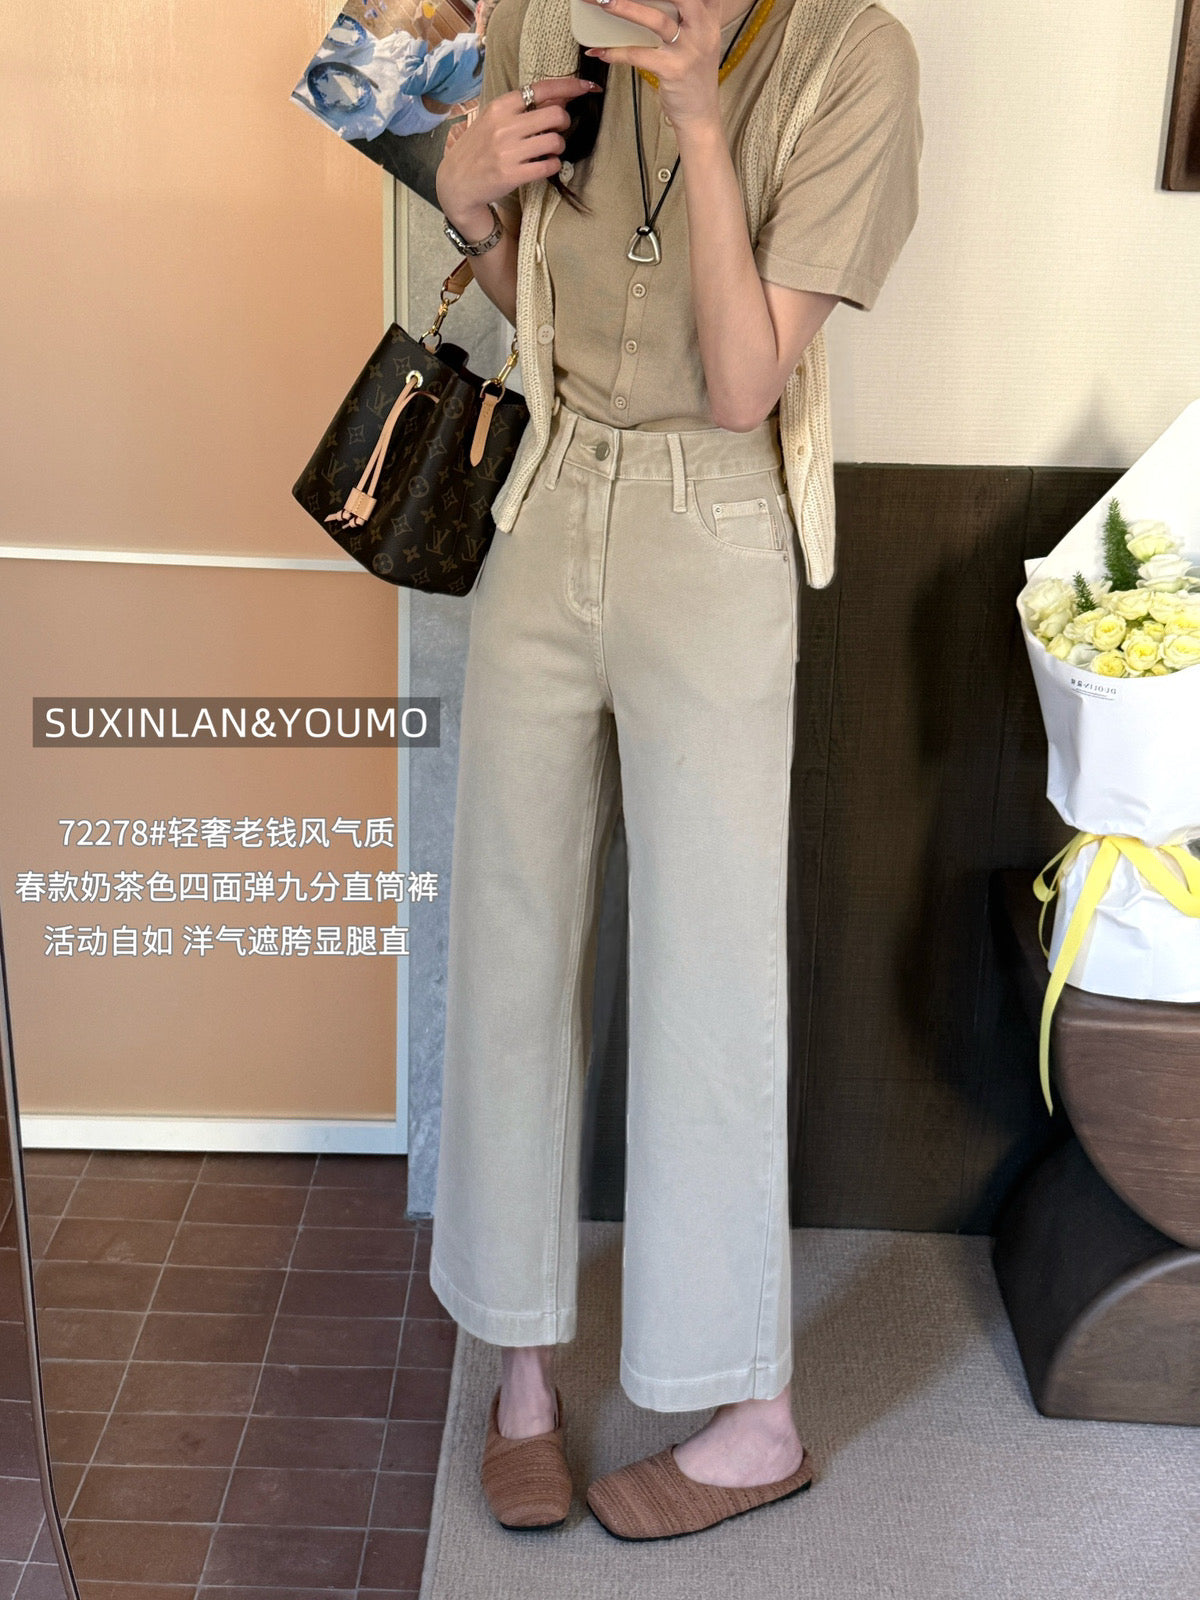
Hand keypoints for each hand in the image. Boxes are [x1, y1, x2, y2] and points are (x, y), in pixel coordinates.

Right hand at [435, 75, 601, 232]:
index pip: (542, 89)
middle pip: (556, 114)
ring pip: (555, 141)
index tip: (587, 87)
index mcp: (500, 106)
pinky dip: (553, 165)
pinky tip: (545, 164)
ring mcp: (508, 151)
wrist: (456, 182)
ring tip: (548, 151)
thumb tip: (560, 96)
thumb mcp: (494, 120)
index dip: (570, 86)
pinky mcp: (512, 175)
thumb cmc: (479, 149)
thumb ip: (523, 109)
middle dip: (564, 123)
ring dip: (559, 147)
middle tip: (556, 130)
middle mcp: (504, 126)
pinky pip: (549, 165)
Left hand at [581, 0, 722, 128]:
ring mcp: (690, 49)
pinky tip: (601, 51)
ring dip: (626, 8)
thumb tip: (644, 3)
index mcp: (709, 15)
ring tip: (603, 2)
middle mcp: (703, 28)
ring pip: (657, 20)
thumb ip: (687, 15)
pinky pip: (640, 55)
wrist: (700, 115)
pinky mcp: (674, 70)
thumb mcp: (699, 38)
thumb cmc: (692, 75)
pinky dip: (618, 52)